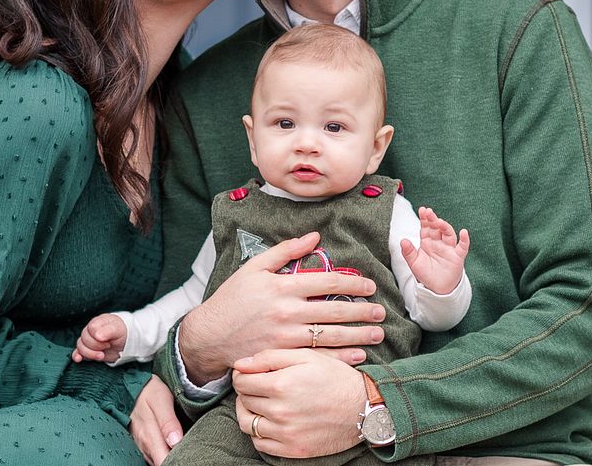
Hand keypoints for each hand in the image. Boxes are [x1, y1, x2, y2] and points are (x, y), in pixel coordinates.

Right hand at [72, 313, 126, 362]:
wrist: (124, 341)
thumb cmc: (120, 332)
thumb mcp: (118, 329)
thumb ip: (108, 331)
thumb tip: (97, 336)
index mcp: (97, 322)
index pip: (91, 328)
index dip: (98, 337)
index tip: (108, 341)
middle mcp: (90, 331)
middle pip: (84, 339)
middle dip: (96, 346)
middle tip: (108, 346)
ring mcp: (87, 340)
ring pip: (80, 347)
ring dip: (90, 353)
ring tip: (102, 355)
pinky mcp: (87, 350)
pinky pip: (77, 352)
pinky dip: (77, 356)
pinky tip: (78, 359)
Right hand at [128, 376, 182, 465]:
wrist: (128, 384)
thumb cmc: (148, 390)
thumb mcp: (161, 400)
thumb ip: (168, 422)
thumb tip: (176, 442)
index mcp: (149, 437)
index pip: (164, 462)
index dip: (178, 460)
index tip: (190, 454)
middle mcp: (144, 445)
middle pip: (162, 462)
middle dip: (176, 459)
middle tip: (189, 449)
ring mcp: (141, 445)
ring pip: (157, 460)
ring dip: (170, 456)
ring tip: (183, 446)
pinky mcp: (141, 442)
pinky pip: (153, 454)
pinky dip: (163, 452)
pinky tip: (171, 444)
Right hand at [177, 232, 385, 383]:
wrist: (210, 334)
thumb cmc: (232, 298)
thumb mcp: (254, 267)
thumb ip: (285, 251)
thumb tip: (314, 236)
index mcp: (282, 286)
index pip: (326, 281)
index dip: (352, 283)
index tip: (370, 285)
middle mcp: (287, 311)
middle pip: (334, 310)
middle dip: (362, 311)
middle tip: (381, 312)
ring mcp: (286, 336)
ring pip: (331, 335)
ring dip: (358, 335)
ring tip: (378, 333)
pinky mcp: (283, 355)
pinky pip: (318, 357)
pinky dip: (341, 357)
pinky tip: (358, 355)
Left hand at [232, 348, 366, 457]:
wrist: (364, 407)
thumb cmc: (335, 377)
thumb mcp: (306, 356)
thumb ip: (269, 357)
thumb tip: (240, 364)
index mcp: (281, 384)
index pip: (241, 381)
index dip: (242, 374)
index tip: (249, 373)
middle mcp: (280, 411)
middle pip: (244, 400)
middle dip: (246, 391)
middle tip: (257, 385)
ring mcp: (286, 433)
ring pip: (247, 424)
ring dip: (248, 412)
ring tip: (259, 403)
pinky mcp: (293, 449)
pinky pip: (260, 444)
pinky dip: (259, 433)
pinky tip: (269, 421)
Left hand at [400, 206, 469, 294]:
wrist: (437, 289)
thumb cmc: (425, 274)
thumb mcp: (414, 264)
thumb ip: (408, 252)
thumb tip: (402, 240)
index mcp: (427, 242)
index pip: (425, 227)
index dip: (424, 219)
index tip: (422, 209)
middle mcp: (438, 243)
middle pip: (437, 228)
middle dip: (433, 220)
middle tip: (429, 212)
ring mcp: (448, 249)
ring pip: (448, 234)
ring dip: (445, 227)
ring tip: (440, 222)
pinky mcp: (457, 257)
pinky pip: (462, 247)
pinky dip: (465, 240)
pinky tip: (464, 232)